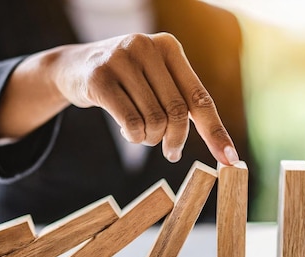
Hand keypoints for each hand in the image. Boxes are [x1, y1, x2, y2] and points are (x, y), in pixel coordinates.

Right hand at [47, 33, 238, 164]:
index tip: (230, 161)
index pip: (200, 98)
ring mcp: (121, 60)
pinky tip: (128, 131)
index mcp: (169, 47)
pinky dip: (134, 137)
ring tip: (142, 134)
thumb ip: (182, 101)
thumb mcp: (157, 80)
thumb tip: (221, 147)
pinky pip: (131, 123)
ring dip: (151, 139)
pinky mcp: (99, 78)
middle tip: (171, 153)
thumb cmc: (127, 81)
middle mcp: (147, 47)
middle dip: (176, 140)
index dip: (216, 132)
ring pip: (154, 120)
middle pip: (177, 113)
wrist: (74, 67)